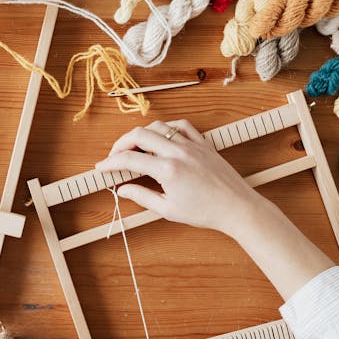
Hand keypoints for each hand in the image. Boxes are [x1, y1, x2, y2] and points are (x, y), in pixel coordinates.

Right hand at [97, 119, 335, 299]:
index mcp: (167, 170)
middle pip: (139, 135)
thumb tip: (122, 190)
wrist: (237, 207)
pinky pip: (181, 126)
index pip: (129, 160)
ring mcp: (192, 144)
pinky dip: (166, 128)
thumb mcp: (168, 210)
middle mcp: (178, 152)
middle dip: (121, 143)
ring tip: (135, 147)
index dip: (111, 163)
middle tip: (114, 156)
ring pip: (158, 126)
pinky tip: (161, 137)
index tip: (102, 168)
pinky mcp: (203, 143)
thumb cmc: (205, 212)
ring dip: (142, 134)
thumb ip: (142, 196)